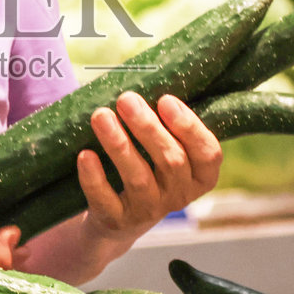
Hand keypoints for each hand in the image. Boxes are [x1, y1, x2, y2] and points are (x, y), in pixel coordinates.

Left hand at [0, 92, 220, 272]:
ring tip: (100, 116)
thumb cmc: (145, 166)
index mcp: (200, 176)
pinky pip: (106, 200)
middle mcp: (179, 196)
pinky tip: (85, 154)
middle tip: (126, 99)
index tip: (166, 99)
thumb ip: (167, 120)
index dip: (189, 127)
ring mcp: (149, 211)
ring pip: (139, 178)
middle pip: (172, 161)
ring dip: (119, 144)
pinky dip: (94, 178)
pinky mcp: (117, 221)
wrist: (116, 217)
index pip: (208, 154)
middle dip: (148, 128)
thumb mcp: (165, 148)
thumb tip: (152, 73)